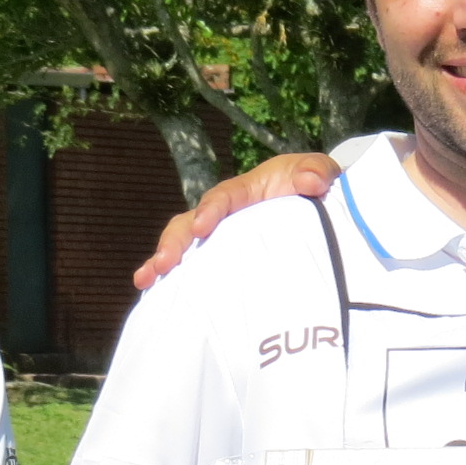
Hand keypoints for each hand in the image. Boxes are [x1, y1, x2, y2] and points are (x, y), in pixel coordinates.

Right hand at [135, 152, 343, 288]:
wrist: (318, 203)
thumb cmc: (312, 183)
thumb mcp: (319, 171)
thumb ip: (317, 171)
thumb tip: (311, 182)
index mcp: (245, 191)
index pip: (223, 198)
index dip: (210, 211)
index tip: (202, 228)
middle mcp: (225, 213)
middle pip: (191, 223)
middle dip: (175, 242)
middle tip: (163, 264)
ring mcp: (222, 236)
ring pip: (186, 246)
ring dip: (164, 262)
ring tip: (146, 280)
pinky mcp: (224, 257)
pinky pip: (197, 267)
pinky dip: (175, 279)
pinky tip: (154, 293)